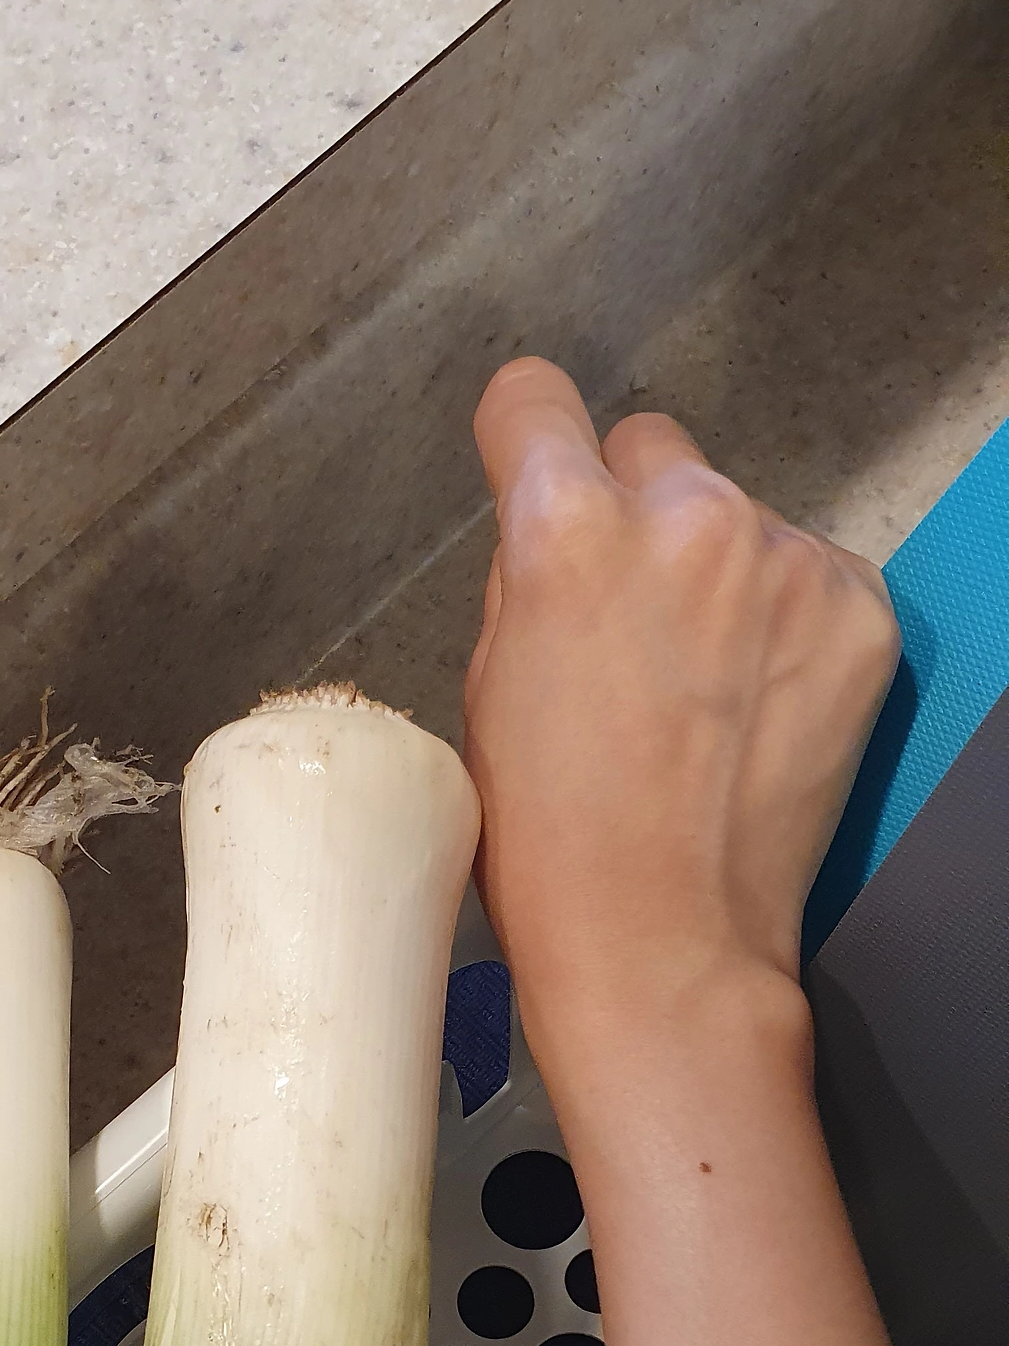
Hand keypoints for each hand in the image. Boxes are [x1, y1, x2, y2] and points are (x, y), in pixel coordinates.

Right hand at [464, 358, 899, 1083]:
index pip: (534, 399)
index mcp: (566, 532)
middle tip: (630, 625)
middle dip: (635, 516)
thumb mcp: (486, 690)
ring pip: (738, 517)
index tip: (538, 469)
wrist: (663, 946)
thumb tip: (557, 533)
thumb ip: (526, 581)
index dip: (527, 440)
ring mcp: (784, 562)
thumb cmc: (551, 846)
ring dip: (719, 576)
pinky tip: (756, 708)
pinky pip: (811, 574)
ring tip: (702, 693)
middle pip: (651, 449)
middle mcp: (685, 520)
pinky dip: (788, 625)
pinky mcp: (859, 611)